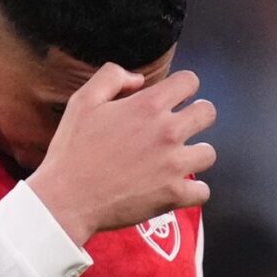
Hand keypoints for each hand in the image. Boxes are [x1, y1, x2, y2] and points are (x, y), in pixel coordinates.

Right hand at [27, 63, 216, 245]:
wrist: (66, 199)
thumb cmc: (72, 150)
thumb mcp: (82, 100)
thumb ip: (112, 77)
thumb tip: (139, 80)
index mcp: (147, 106)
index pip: (189, 81)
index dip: (183, 87)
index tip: (173, 98)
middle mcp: (167, 132)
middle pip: (208, 113)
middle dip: (196, 115)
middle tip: (178, 127)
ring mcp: (174, 165)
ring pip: (209, 152)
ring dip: (194, 154)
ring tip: (175, 160)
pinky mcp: (174, 195)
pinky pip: (203, 191)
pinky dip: (191, 190)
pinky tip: (174, 187)